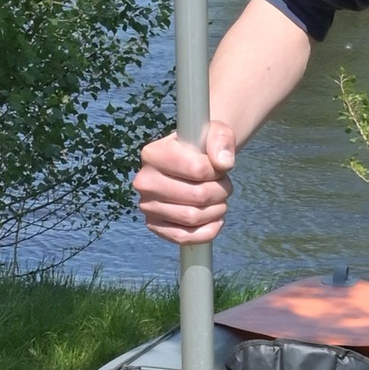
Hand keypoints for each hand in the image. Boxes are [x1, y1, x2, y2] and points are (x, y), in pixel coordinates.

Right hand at [133, 118, 235, 247]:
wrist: (191, 163)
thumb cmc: (202, 147)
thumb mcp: (215, 132)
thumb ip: (222, 140)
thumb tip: (224, 163)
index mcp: (153, 154)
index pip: (197, 169)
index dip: (218, 171)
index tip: (219, 167)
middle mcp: (144, 181)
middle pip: (198, 196)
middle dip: (221, 192)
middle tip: (223, 186)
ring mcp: (147, 205)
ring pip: (193, 217)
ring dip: (217, 210)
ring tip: (219, 200)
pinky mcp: (154, 225)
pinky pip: (184, 237)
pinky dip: (207, 231)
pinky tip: (215, 219)